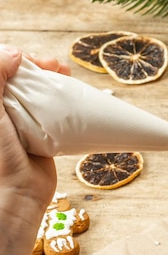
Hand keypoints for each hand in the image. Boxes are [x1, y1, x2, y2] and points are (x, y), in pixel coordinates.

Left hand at [0, 44, 68, 254]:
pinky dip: (63, 102)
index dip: (13, 59)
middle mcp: (1, 114)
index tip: (28, 57)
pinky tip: (73, 95)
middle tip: (56, 68)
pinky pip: (52, 112)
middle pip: (18, 80)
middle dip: (36, 67)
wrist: (13, 202)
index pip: (0, 71)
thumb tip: (14, 52)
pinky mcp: (40, 138)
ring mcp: (19, 126)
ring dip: (51, 81)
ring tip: (67, 76)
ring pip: (36, 93)